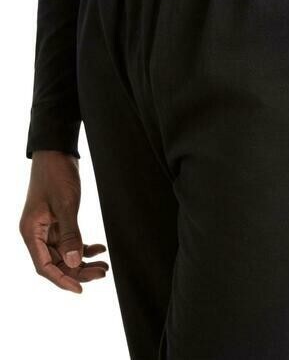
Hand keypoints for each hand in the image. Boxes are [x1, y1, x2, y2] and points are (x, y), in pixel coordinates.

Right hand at [19, 151, 108, 292]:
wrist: (56, 153)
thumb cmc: (56, 175)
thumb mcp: (65, 205)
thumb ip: (70, 234)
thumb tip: (74, 262)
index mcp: (30, 232)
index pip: (44, 266)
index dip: (62, 279)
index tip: (81, 288)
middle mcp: (36, 233)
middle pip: (56, 262)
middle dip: (78, 270)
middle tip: (102, 273)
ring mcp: (47, 227)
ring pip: (65, 253)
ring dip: (83, 260)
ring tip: (104, 265)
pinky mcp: (58, 220)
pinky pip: (70, 240)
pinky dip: (84, 245)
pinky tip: (99, 248)